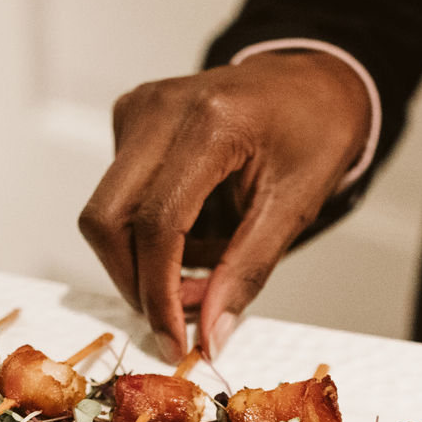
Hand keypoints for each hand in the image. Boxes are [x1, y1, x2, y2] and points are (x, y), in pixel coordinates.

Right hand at [79, 50, 371, 356]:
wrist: (313, 80)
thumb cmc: (315, 132)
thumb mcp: (296, 205)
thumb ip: (248, 271)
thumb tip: (210, 334)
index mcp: (211, 123)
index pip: (157, 223)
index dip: (159, 294)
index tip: (176, 341)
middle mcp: (161, 108)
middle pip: (107, 220)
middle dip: (135, 283)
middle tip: (181, 317)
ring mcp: (139, 108)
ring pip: (106, 212)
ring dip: (144, 261)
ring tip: (206, 268)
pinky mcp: (130, 118)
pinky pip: (117, 194)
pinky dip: (149, 233)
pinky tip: (195, 232)